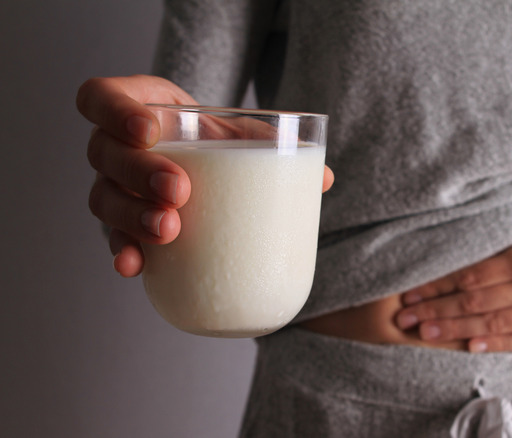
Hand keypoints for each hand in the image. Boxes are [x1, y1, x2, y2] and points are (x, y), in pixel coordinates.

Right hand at [77, 75, 335, 276]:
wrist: (213, 165)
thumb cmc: (220, 140)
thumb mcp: (241, 133)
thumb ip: (274, 144)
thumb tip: (325, 178)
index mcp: (138, 107)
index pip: (100, 98)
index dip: (115, 111)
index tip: (150, 131)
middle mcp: (115, 147)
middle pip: (104, 154)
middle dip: (140, 173)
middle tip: (180, 191)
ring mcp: (114, 187)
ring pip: (103, 199)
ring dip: (132, 216)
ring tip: (168, 230)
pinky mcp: (123, 224)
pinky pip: (113, 239)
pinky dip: (123, 252)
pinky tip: (134, 267)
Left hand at [394, 207, 511, 351]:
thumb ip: (505, 233)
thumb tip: (463, 240)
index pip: (469, 276)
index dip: (437, 287)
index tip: (412, 291)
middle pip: (474, 302)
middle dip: (436, 311)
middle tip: (407, 318)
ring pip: (494, 324)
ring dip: (457, 330)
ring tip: (427, 334)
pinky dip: (497, 344)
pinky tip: (471, 346)